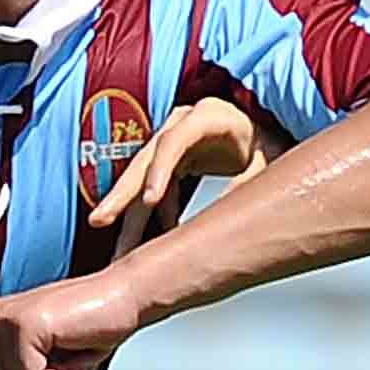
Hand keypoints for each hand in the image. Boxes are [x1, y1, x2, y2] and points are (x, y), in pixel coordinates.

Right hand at [83, 93, 270, 247]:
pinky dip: (151, 219)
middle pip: (144, 160)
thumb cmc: (268, 140)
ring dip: (130, 217)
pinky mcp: (170, 161)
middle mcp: (181, 125)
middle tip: (100, 220)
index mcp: (207, 116)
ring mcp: (171, 142)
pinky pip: (155, 192)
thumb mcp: (267, 160)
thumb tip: (227, 217)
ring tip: (118, 253)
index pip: (173, 142)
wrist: (264, 131)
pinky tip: (145, 247)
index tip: (148, 201)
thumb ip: (248, 183)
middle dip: (121, 194)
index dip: (159, 170)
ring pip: (142, 180)